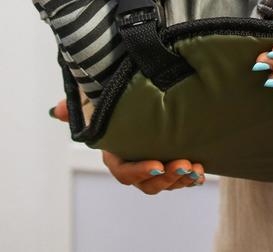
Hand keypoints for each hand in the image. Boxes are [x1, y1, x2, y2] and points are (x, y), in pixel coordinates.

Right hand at [49, 98, 205, 193]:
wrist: (142, 102)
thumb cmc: (118, 104)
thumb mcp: (99, 102)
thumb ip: (81, 107)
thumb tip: (58, 110)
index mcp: (117, 155)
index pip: (125, 171)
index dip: (139, 171)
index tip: (156, 165)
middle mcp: (135, 165)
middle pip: (148, 182)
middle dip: (166, 177)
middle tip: (183, 164)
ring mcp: (155, 166)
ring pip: (166, 182)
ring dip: (181, 179)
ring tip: (195, 169)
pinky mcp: (172, 163)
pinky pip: (180, 177)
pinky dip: (191, 177)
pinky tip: (202, 174)